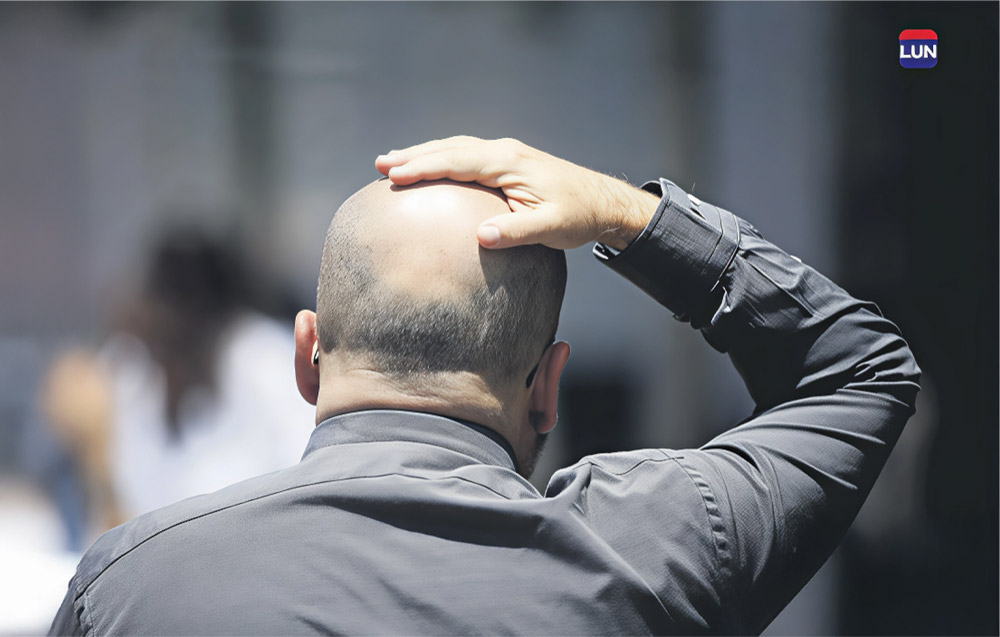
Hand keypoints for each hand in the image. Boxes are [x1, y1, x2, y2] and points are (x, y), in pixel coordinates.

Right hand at [375, 136, 657, 250]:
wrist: (603, 202)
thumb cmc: (578, 216)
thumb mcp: (551, 228)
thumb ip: (517, 231)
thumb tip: (481, 236)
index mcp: (508, 163)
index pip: (456, 161)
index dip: (422, 167)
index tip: (394, 175)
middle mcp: (504, 151)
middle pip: (449, 148)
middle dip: (413, 155)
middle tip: (380, 165)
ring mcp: (506, 154)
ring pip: (456, 148)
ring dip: (425, 154)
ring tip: (394, 163)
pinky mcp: (509, 162)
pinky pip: (467, 156)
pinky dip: (443, 159)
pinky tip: (432, 170)